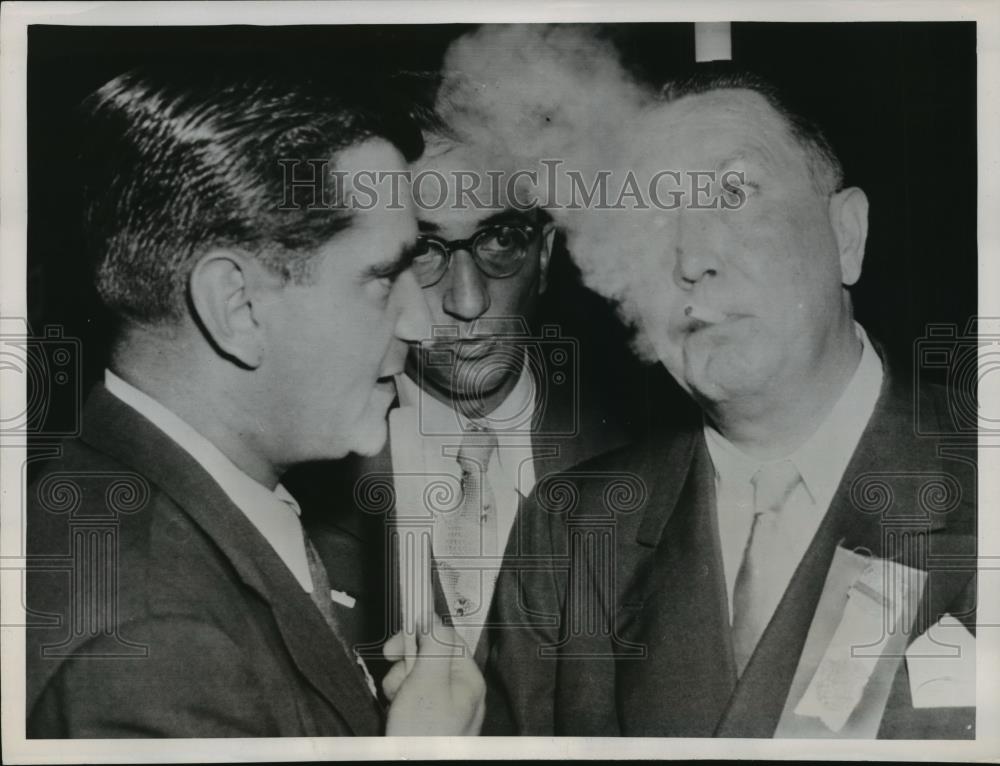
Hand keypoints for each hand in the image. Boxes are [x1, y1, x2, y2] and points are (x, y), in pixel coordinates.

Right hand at [383, 615, 484, 735]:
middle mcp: (458, 690)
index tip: (397, 642)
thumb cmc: (425, 734)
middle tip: (401, 683)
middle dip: (406, 666)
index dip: (420, 635)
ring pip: (412, 674)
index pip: (446, 638)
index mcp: (467, 678)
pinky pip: (407, 695)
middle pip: (426, 655)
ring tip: (398, 704)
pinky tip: (396, 712)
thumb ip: (433, 645)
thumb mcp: (429, 681)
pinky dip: (397, 699)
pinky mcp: (424, 718)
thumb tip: (432, 616)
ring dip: (398, 684)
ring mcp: (441, 705)